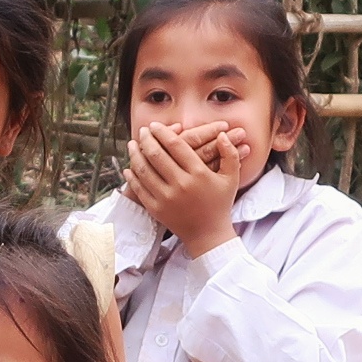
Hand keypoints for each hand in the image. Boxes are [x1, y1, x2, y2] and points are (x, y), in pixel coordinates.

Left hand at [123, 119, 240, 255]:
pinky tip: (129, 167)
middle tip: (142, 131)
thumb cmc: (219, 204)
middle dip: (146, 139)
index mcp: (198, 174)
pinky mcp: (156, 209)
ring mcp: (166, 198)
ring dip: (135, 154)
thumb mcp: (231, 178)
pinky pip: (139, 188)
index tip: (155, 126)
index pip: (176, 145)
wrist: (208, 235)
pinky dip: (132, 176)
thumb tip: (223, 134)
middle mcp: (181, 184)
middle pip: (157, 154)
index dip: (163, 132)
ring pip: (144, 170)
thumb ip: (229, 154)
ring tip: (132, 144)